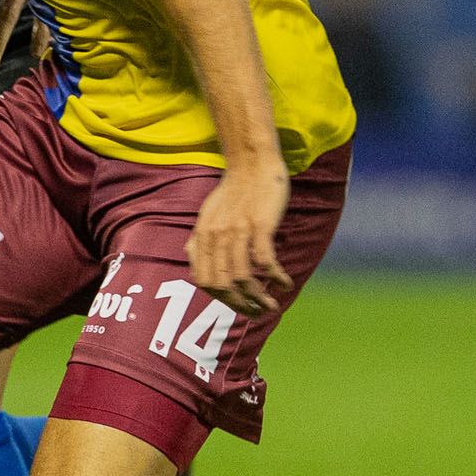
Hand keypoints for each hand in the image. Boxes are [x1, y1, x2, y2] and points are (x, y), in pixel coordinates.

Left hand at [187, 159, 293, 317]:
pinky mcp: (259, 225)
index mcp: (202, 237)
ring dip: (259, 298)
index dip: (220, 299)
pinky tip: (285, 283)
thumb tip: (190, 256)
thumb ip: (199, 237)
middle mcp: (215, 236)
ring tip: (273, 304)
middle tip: (259, 312)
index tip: (238, 305)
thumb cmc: (233, 190)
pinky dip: (276, 277)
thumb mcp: (207, 214)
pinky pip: (265, 261)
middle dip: (241, 305)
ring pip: (243, 278)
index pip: (203, 281)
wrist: (252, 163)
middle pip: (222, 285)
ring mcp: (236, 231)